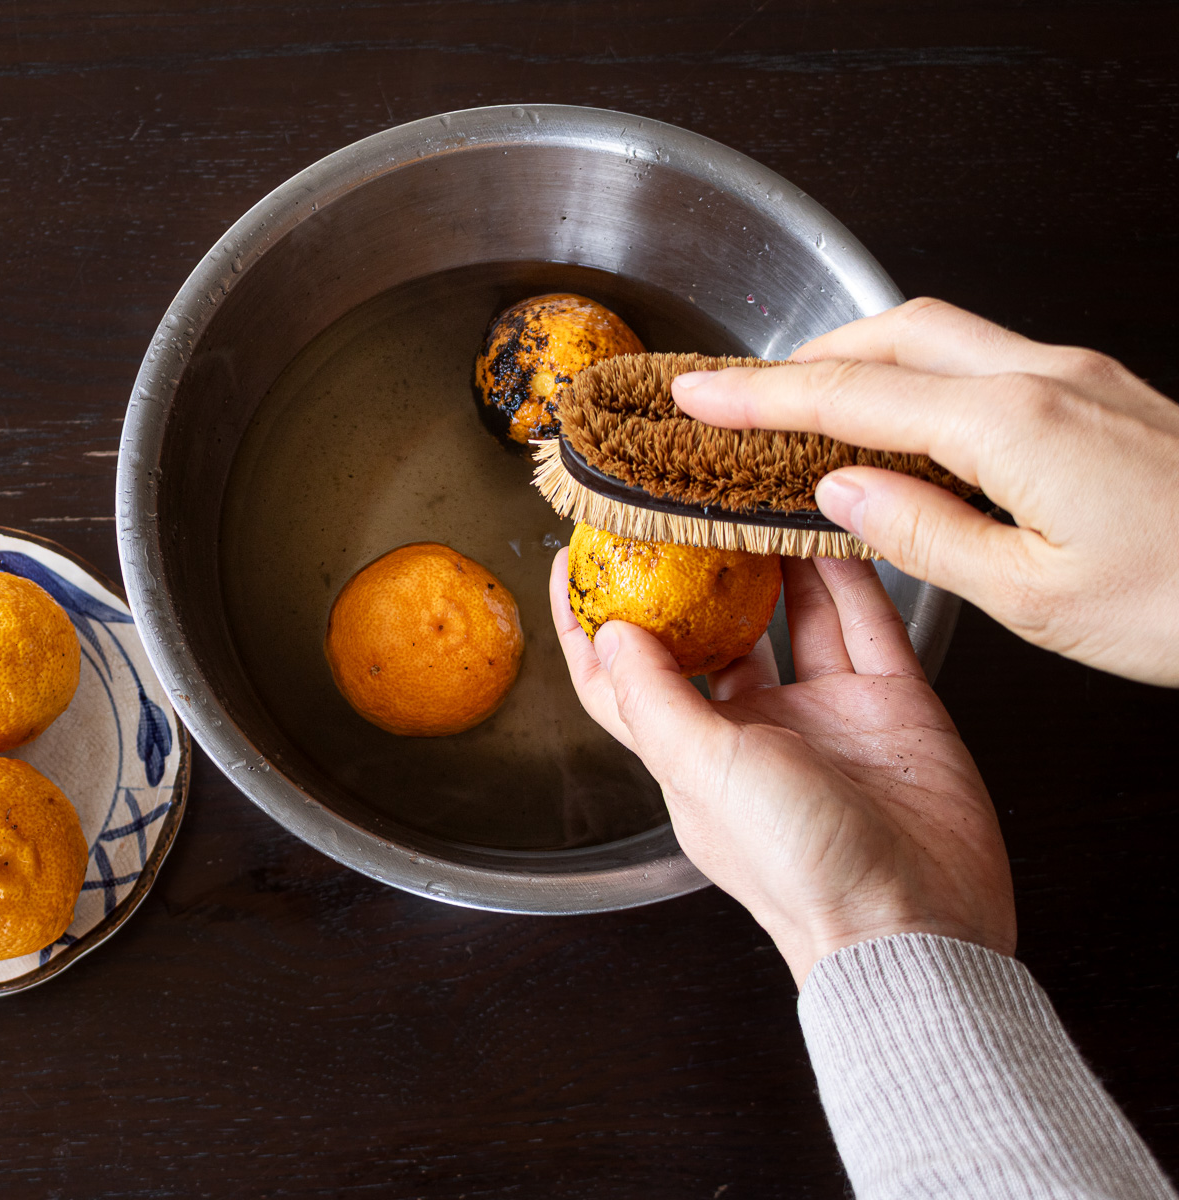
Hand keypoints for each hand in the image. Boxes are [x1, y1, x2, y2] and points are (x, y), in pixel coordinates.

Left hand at [551, 549, 1014, 986]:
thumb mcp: (702, 770)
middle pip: (715, 633)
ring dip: (777, 561)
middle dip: (699, 573)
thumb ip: (654, 696)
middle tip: (686, 507)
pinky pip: (866, 622)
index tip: (577, 560)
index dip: (594, 620)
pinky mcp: (892, 703)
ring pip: (794, 615)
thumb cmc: (798, 868)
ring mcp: (825, 713)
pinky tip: (833, 524)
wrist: (914, 922)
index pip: (624, 677)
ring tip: (759, 500)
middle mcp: (755, 729)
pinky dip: (852, 573)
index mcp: (693, 754)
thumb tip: (608, 632)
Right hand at [670, 298, 1178, 685]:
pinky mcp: (1103, 395)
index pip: (852, 393)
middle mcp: (1045, 379)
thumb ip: (924, 531)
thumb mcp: (1036, 596)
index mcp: (1012, 426)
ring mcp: (1081, 378)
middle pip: (895, 331)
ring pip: (942, 336)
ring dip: (862, 359)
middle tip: (743, 397)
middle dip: (807, 355)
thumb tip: (840, 490)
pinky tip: (907, 431)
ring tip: (810, 413)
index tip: (695, 396)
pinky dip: (919, 380)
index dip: (762, 395)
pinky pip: (985, 362)